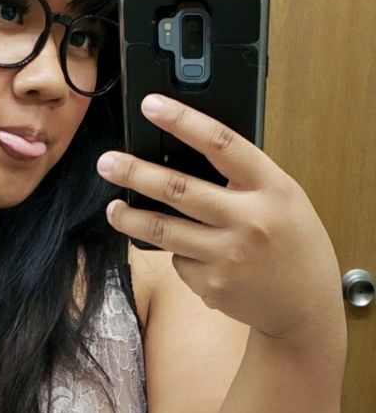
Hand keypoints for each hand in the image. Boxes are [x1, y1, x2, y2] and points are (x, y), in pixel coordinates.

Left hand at [97, 94, 343, 343]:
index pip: (222, 144)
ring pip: (163, 230)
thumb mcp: (283, 199)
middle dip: (135, 173)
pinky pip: (179, 260)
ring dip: (130, 218)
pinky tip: (197, 256)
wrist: (304, 307)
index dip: (183, 121)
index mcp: (272, 189)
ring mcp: (227, 256)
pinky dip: (179, 253)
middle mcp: (249, 220)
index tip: (152, 105)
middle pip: (178, 189)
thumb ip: (245, 179)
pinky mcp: (210, 286)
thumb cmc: (293, 244)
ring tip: (114, 208)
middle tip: (107, 162)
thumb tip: (186, 154)